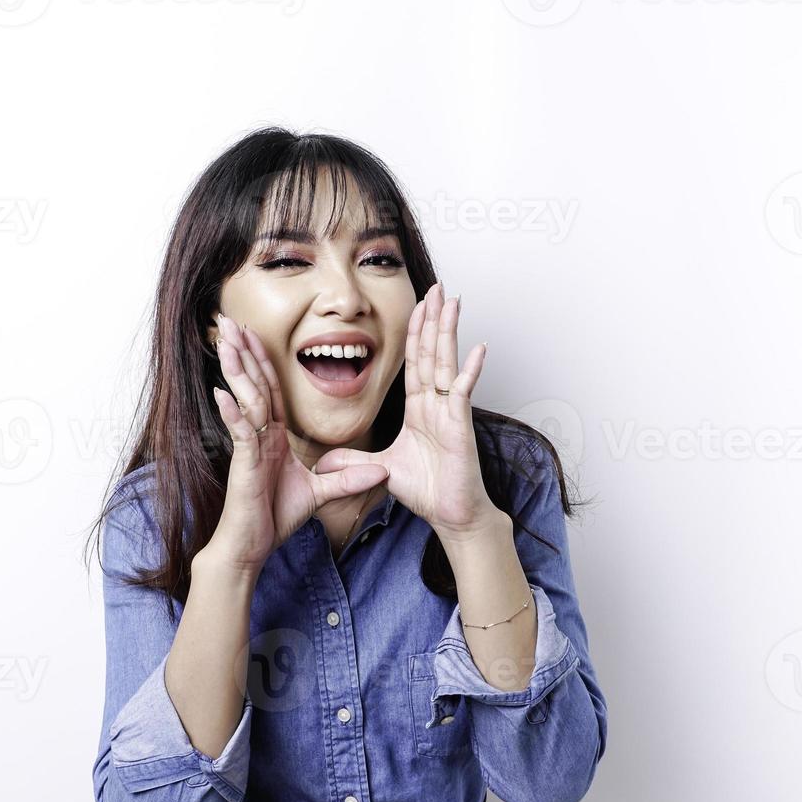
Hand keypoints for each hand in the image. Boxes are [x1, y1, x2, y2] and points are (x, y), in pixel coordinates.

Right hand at [209, 314, 388, 569]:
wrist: (252, 546)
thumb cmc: (273, 517)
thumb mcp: (320, 494)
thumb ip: (346, 480)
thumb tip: (382, 474)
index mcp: (272, 436)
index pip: (270, 388)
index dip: (264, 359)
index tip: (255, 331)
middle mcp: (258, 435)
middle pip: (253, 384)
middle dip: (242, 351)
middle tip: (230, 318)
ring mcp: (249, 448)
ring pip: (244, 400)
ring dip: (235, 369)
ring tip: (225, 340)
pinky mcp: (243, 465)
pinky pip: (240, 434)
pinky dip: (232, 414)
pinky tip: (222, 392)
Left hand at [312, 283, 497, 543]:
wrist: (450, 514)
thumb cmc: (427, 490)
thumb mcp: (381, 468)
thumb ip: (353, 460)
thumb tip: (323, 462)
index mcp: (419, 408)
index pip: (414, 362)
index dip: (414, 333)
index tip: (417, 306)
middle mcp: (436, 404)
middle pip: (432, 352)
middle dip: (433, 319)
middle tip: (436, 288)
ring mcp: (449, 411)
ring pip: (447, 362)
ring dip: (449, 331)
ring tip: (452, 302)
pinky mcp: (459, 425)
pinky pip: (463, 392)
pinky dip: (472, 371)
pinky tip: (478, 348)